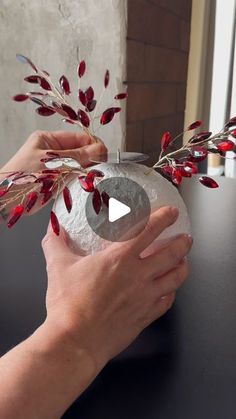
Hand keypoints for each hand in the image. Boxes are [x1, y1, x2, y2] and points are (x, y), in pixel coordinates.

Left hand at [0, 130, 106, 220]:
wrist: (6, 200)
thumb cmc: (23, 178)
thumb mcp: (53, 164)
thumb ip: (78, 157)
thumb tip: (100, 150)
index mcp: (48, 139)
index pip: (79, 138)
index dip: (93, 146)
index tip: (104, 156)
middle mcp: (52, 151)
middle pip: (80, 151)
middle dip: (91, 160)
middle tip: (98, 169)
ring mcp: (54, 166)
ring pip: (78, 165)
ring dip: (86, 171)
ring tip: (92, 178)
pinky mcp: (55, 181)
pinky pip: (73, 177)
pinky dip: (80, 181)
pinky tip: (84, 185)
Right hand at [42, 206, 191, 370]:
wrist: (76, 341)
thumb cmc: (69, 305)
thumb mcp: (58, 267)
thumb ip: (56, 244)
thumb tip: (54, 231)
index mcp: (119, 259)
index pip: (148, 231)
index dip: (163, 218)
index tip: (171, 213)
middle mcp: (138, 276)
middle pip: (171, 254)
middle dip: (182, 242)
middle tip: (185, 237)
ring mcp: (144, 297)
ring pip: (175, 278)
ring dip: (183, 266)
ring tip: (184, 261)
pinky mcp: (145, 316)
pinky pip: (166, 302)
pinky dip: (171, 293)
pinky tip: (170, 290)